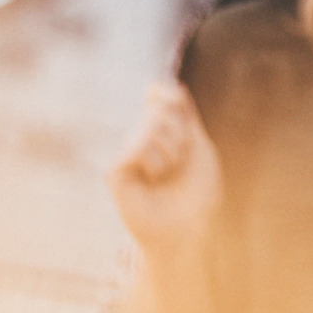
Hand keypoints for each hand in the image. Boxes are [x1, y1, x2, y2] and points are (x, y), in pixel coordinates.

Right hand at [108, 79, 222, 253]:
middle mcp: (141, 138)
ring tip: (167, 174)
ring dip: (171, 151)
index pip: (158, 95)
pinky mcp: (114, 171)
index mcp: (162, 131)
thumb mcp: (198, 146)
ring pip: (149, 126)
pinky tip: (151, 180)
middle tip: (180, 160)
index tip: (177, 103)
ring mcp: (126, 154)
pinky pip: (135, 147)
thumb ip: (185, 115)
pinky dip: (153, 162)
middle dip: (180, 133)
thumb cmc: (197, 191)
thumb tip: (170, 85)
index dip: (167, 93)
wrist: (189, 228)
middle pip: (159, 109)